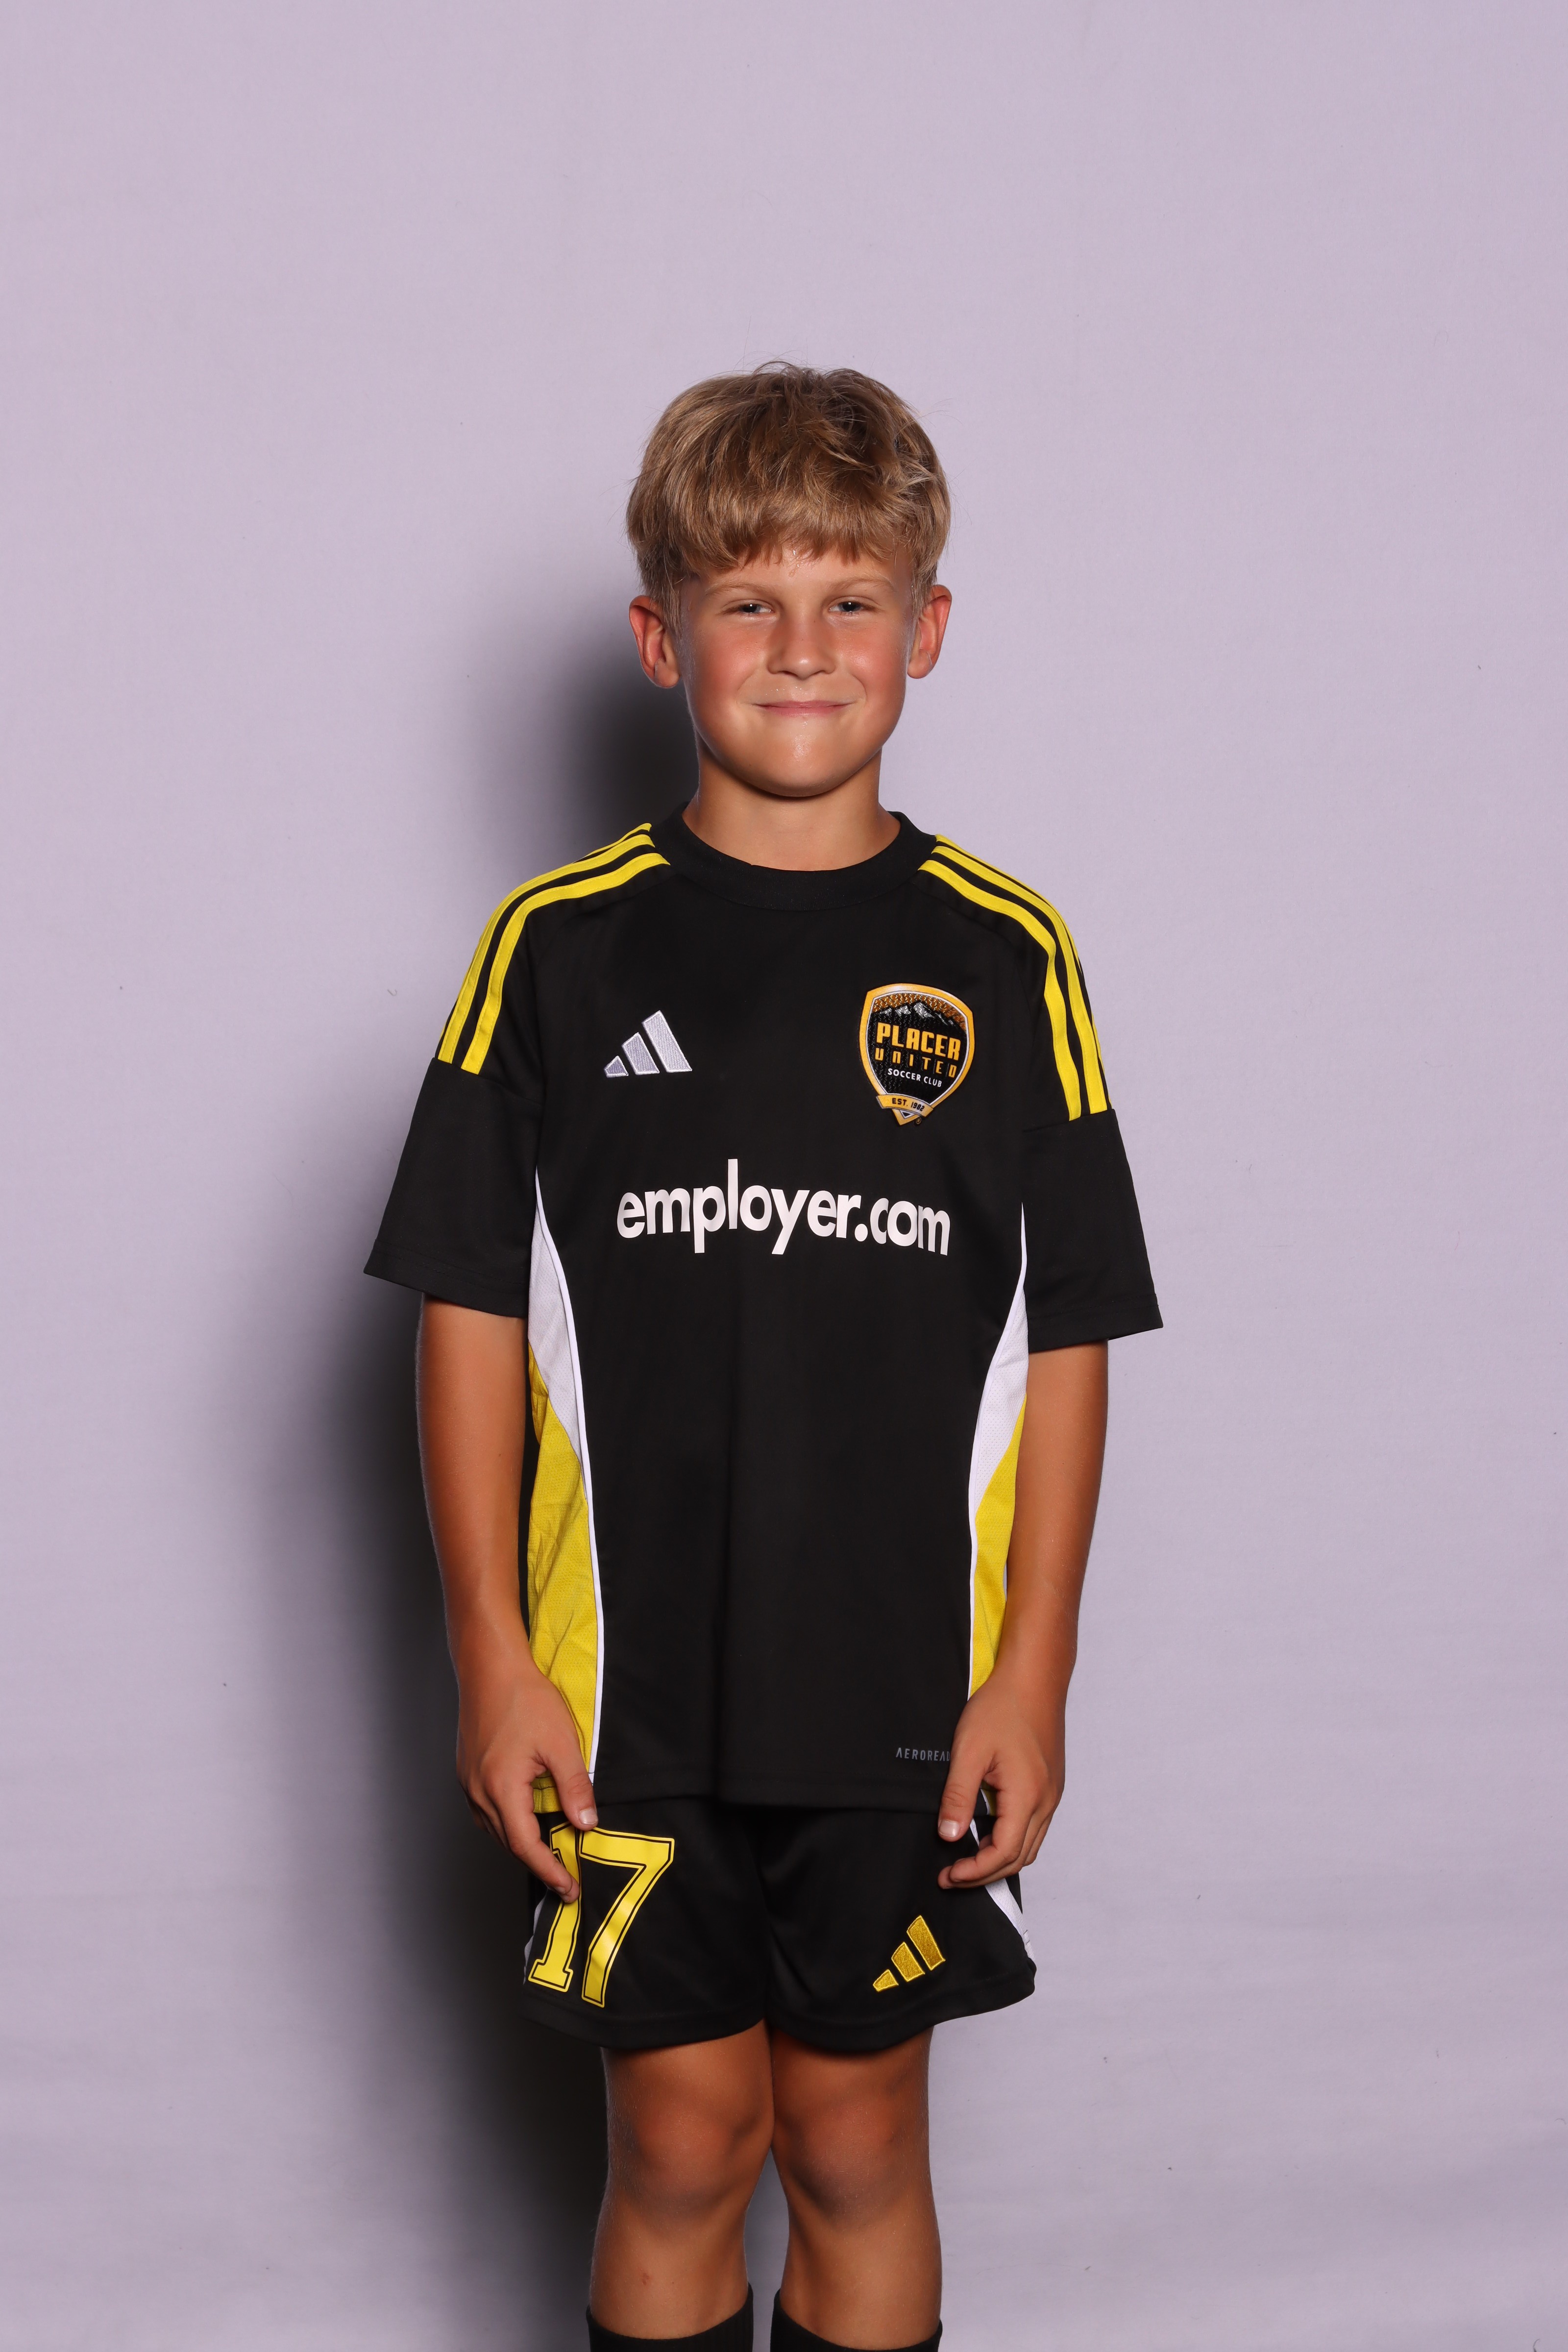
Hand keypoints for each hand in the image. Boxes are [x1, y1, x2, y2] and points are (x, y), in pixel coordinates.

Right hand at [454, 1637, 597, 1898]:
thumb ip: (574, 1786)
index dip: (549, 1871)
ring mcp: (469, 1782)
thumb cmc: (524, 1698)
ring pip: (495, 1829)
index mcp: (501, 1788)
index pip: (526, 1846)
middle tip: (566, 1877)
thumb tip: (586, 1824)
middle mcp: (479, 1791)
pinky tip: (525, 1818)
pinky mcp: (467, 1771)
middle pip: (508, 1842)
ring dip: (521, 1844)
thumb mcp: (561, 1742)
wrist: (491, 1667)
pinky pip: (486, 1811)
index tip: (569, 1888)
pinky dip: (507, 1823)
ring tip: (549, 1852)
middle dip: (538, 1863)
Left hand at [935, 1670, 1063, 1889]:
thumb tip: (948, 1836)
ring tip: (966, 1859)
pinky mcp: (1051, 1786)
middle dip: (984, 1874)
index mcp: (1027, 1795)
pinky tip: (988, 1833)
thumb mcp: (968, 1750)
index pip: (1003, 1853)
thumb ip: (958, 1796)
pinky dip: (1011, 1841)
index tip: (947, 1874)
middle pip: (1019, 1857)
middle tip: (951, 1875)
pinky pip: (1034, 1828)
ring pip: (1029, 1846)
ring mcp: (1052, 1794)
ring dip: (999, 1859)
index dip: (974, 1871)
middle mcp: (1046, 1801)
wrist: (1034, 1678)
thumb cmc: (1002, 1707)